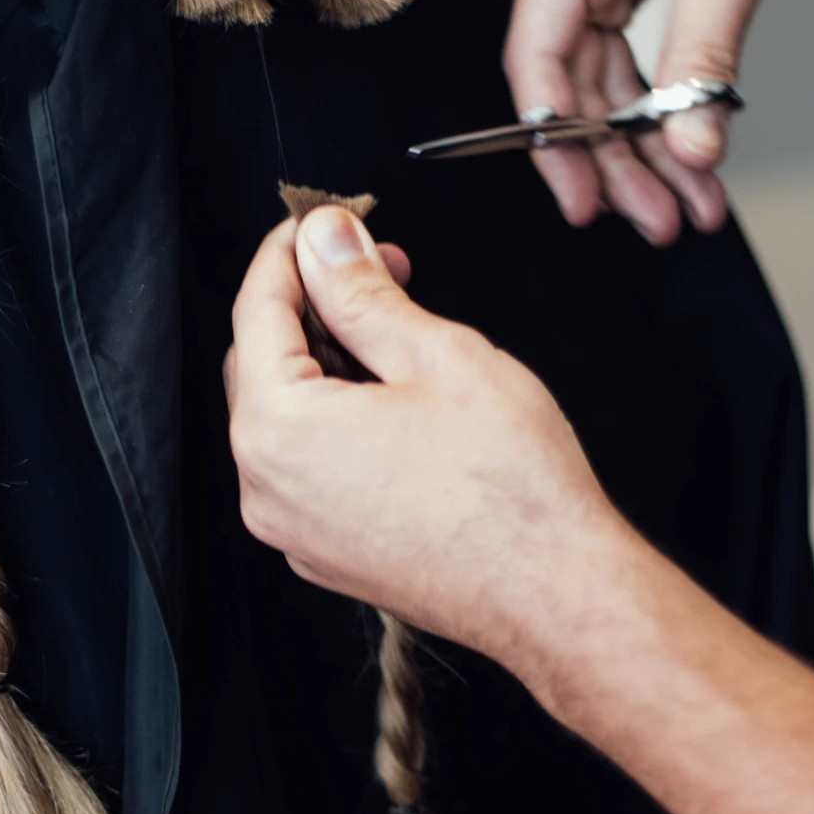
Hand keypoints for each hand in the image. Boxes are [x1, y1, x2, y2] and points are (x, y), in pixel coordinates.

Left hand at [224, 207, 630, 684]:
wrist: (556, 595)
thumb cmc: (510, 488)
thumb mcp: (436, 354)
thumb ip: (361, 290)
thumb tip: (324, 240)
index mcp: (278, 429)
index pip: (256, 308)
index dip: (291, 249)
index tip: (326, 218)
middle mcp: (266, 488)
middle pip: (261, 362)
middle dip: (313, 302)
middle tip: (378, 264)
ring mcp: (293, 531)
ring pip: (286, 416)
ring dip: (328, 360)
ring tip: (398, 330)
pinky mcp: (326, 554)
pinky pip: (309, 468)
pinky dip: (337, 419)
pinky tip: (395, 398)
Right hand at [504, 0, 813, 242]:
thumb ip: (701, 66)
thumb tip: (691, 152)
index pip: (536, 65)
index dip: (556, 145)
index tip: (588, 203)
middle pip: (568, 84)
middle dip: (616, 159)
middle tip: (662, 221)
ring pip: (599, 77)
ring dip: (641, 141)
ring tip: (688, 200)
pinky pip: (624, 52)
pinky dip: (657, 99)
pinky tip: (688, 144)